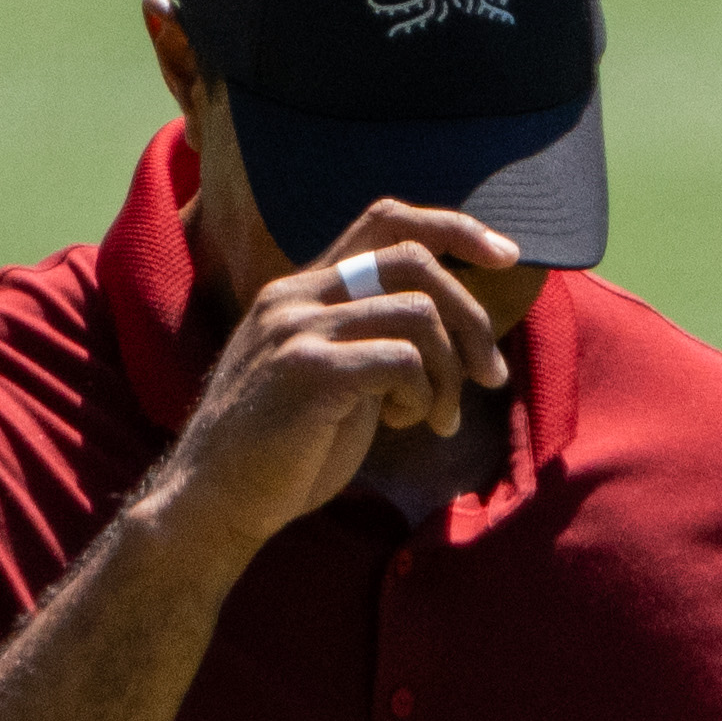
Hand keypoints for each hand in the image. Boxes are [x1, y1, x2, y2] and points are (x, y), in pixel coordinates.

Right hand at [137, 199, 522, 561]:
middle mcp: (297, 296)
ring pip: (417, 312)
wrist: (214, 502)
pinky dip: (423, 393)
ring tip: (438, 416)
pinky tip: (405, 422)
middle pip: (414, 259)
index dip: (454, 227)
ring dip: (450, 371)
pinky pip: (401, 359)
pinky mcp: (308, 372)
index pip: (387, 218)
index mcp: (303, 289)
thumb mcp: (330, 375)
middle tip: (491, 376)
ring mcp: (298, 330)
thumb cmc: (280, 450)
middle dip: (471, 316)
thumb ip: (371, 339)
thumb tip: (452, 329)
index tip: (507, 254)